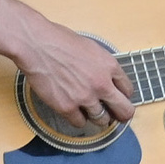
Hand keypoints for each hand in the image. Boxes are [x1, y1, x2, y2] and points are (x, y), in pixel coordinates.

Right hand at [12, 14, 134, 129]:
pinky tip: (74, 112)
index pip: (128, 90)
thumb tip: (107, 78)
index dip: (124, 96)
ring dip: (98, 117)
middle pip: (124, 110)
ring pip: (102, 120)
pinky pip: (80, 123)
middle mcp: (101, 84)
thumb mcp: (91, 47)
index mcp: (109, 66)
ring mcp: (84, 97)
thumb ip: (102, 65)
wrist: (36, 45)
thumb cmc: (59, 40)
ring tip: (91, 112)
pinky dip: (78, 119)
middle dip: (121, 115)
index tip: (118, 98)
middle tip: (116, 116)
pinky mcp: (67, 107)